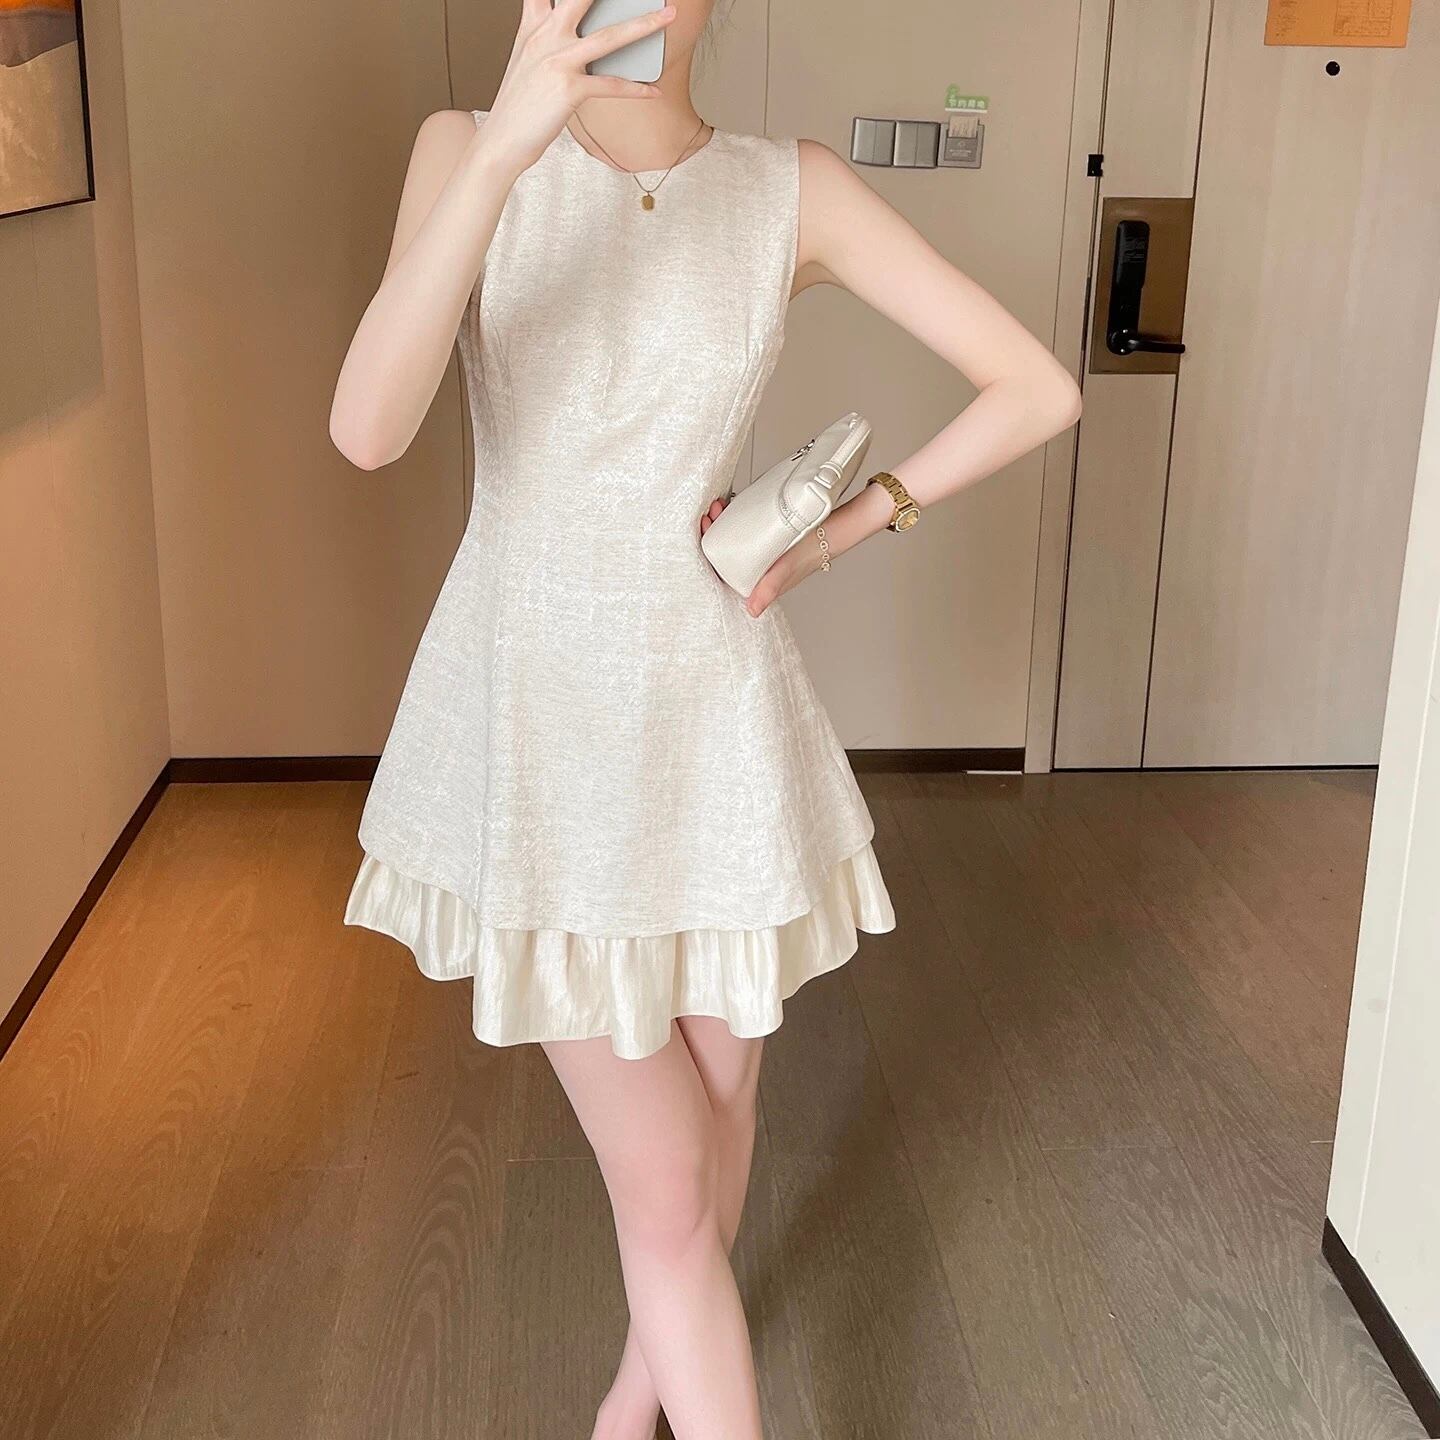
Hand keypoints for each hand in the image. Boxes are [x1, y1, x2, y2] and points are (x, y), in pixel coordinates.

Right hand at [481, 0, 675, 175]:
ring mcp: (558, 61)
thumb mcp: (525, 59)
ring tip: (668, 17)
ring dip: (645, 25)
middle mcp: (545, 37)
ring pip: (609, 37)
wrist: (502, 140)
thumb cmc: (518, 105)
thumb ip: (545, 35)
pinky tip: (653, 90)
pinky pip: (611, 85)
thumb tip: (578, 30)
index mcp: (533, 27)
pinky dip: (636, 89)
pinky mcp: (569, 89)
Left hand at [699, 496, 825, 618]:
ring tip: (721, 503)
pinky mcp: (769, 539)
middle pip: (725, 550)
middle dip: (714, 529)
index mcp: (756, 582)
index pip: (723, 568)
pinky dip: (737, 518)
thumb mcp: (785, 568)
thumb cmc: (812, 551)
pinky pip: (746, 529)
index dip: (709, 548)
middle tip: (712, 510)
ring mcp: (762, 554)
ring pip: (733, 538)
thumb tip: (752, 610)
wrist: (835, 530)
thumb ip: (769, 588)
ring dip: (724, 522)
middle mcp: (757, 569)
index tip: (706, 526)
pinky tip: (733, 505)